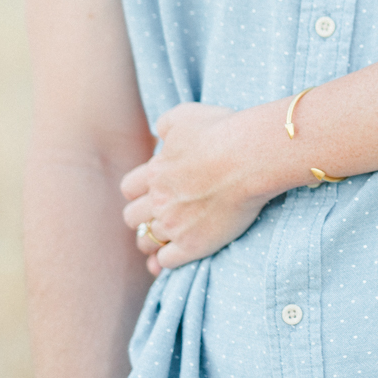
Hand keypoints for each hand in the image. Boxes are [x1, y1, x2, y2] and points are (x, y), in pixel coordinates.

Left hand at [120, 102, 282, 274]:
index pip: (129, 189)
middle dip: (143, 217)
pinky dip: (166, 261)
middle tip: (161, 216)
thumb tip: (160, 135)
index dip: (140, 191)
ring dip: (153, 241)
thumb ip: (166, 125)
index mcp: (155, 172)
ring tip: (166, 240)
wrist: (249, 157)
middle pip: (133, 218)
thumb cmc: (223, 131)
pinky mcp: (193, 244)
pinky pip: (166, 261)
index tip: (155, 191)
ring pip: (146, 242)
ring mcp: (173, 225)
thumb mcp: (186, 116)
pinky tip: (175, 257)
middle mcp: (158, 200)